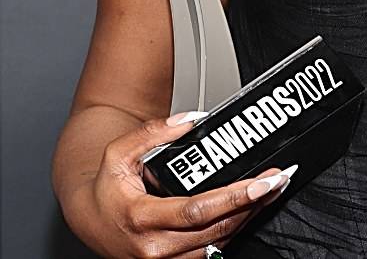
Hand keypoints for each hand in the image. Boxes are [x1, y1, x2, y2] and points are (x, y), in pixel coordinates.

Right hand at [69, 112, 293, 258]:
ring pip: (218, 243)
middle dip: (252, 203)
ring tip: (269, 191)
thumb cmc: (105, 188)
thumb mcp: (118, 152)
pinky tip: (247, 209)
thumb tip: (191, 121)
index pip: (197, 211)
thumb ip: (153, 133)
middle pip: (216, 229)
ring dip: (248, 216)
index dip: (233, 197)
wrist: (88, 219)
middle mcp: (154, 247)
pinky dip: (232, 229)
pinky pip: (211, 251)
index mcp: (141, 218)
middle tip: (278, 179)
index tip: (261, 183)